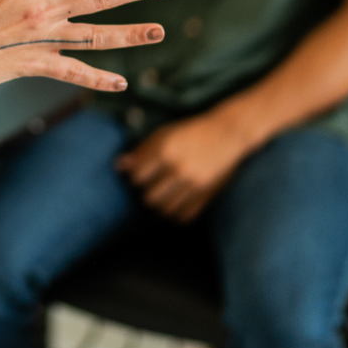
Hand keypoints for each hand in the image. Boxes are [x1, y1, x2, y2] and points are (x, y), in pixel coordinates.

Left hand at [115, 111, 253, 222]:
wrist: (228, 134)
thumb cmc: (192, 131)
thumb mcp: (165, 134)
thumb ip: (142, 150)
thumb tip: (119, 165)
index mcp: (166, 150)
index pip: (137, 177)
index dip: (135, 176)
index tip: (139, 173)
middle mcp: (179, 169)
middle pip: (149, 197)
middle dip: (147, 191)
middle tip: (151, 185)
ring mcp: (195, 184)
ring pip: (165, 209)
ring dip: (160, 204)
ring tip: (163, 194)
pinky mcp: (207, 195)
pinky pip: (184, 216)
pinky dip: (176, 213)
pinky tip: (175, 202)